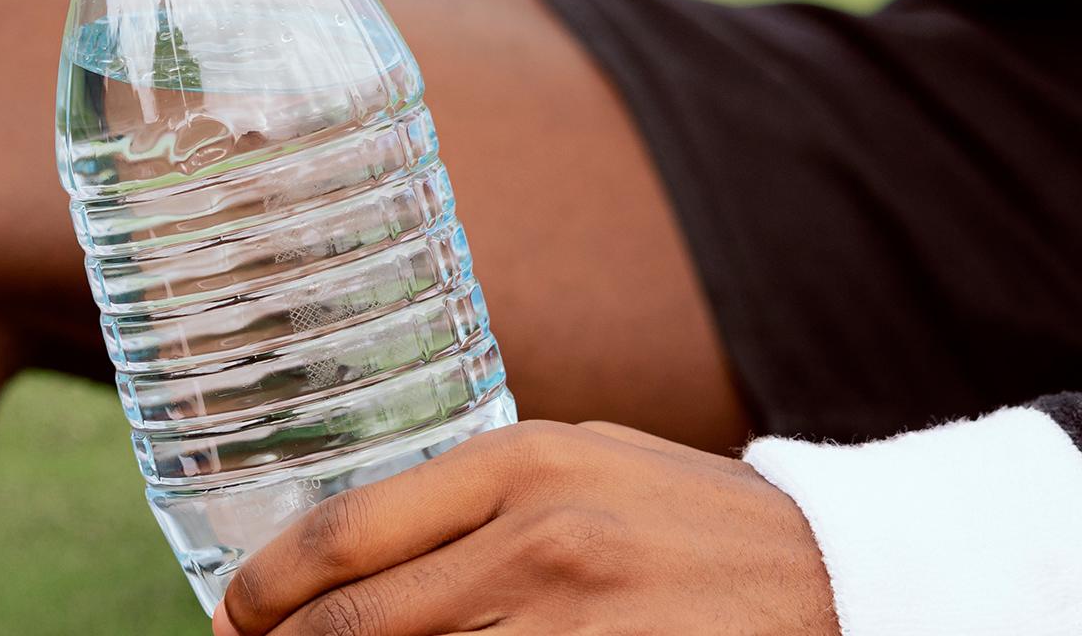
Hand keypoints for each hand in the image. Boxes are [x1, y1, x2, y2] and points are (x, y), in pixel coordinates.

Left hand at [217, 421, 837, 635]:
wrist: (848, 577)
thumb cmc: (693, 522)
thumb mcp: (585, 464)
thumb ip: (476, 493)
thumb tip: (347, 546)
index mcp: (522, 463)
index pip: (344, 534)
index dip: (265, 590)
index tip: (234, 616)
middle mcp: (542, 540)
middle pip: (357, 624)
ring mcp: (578, 625)